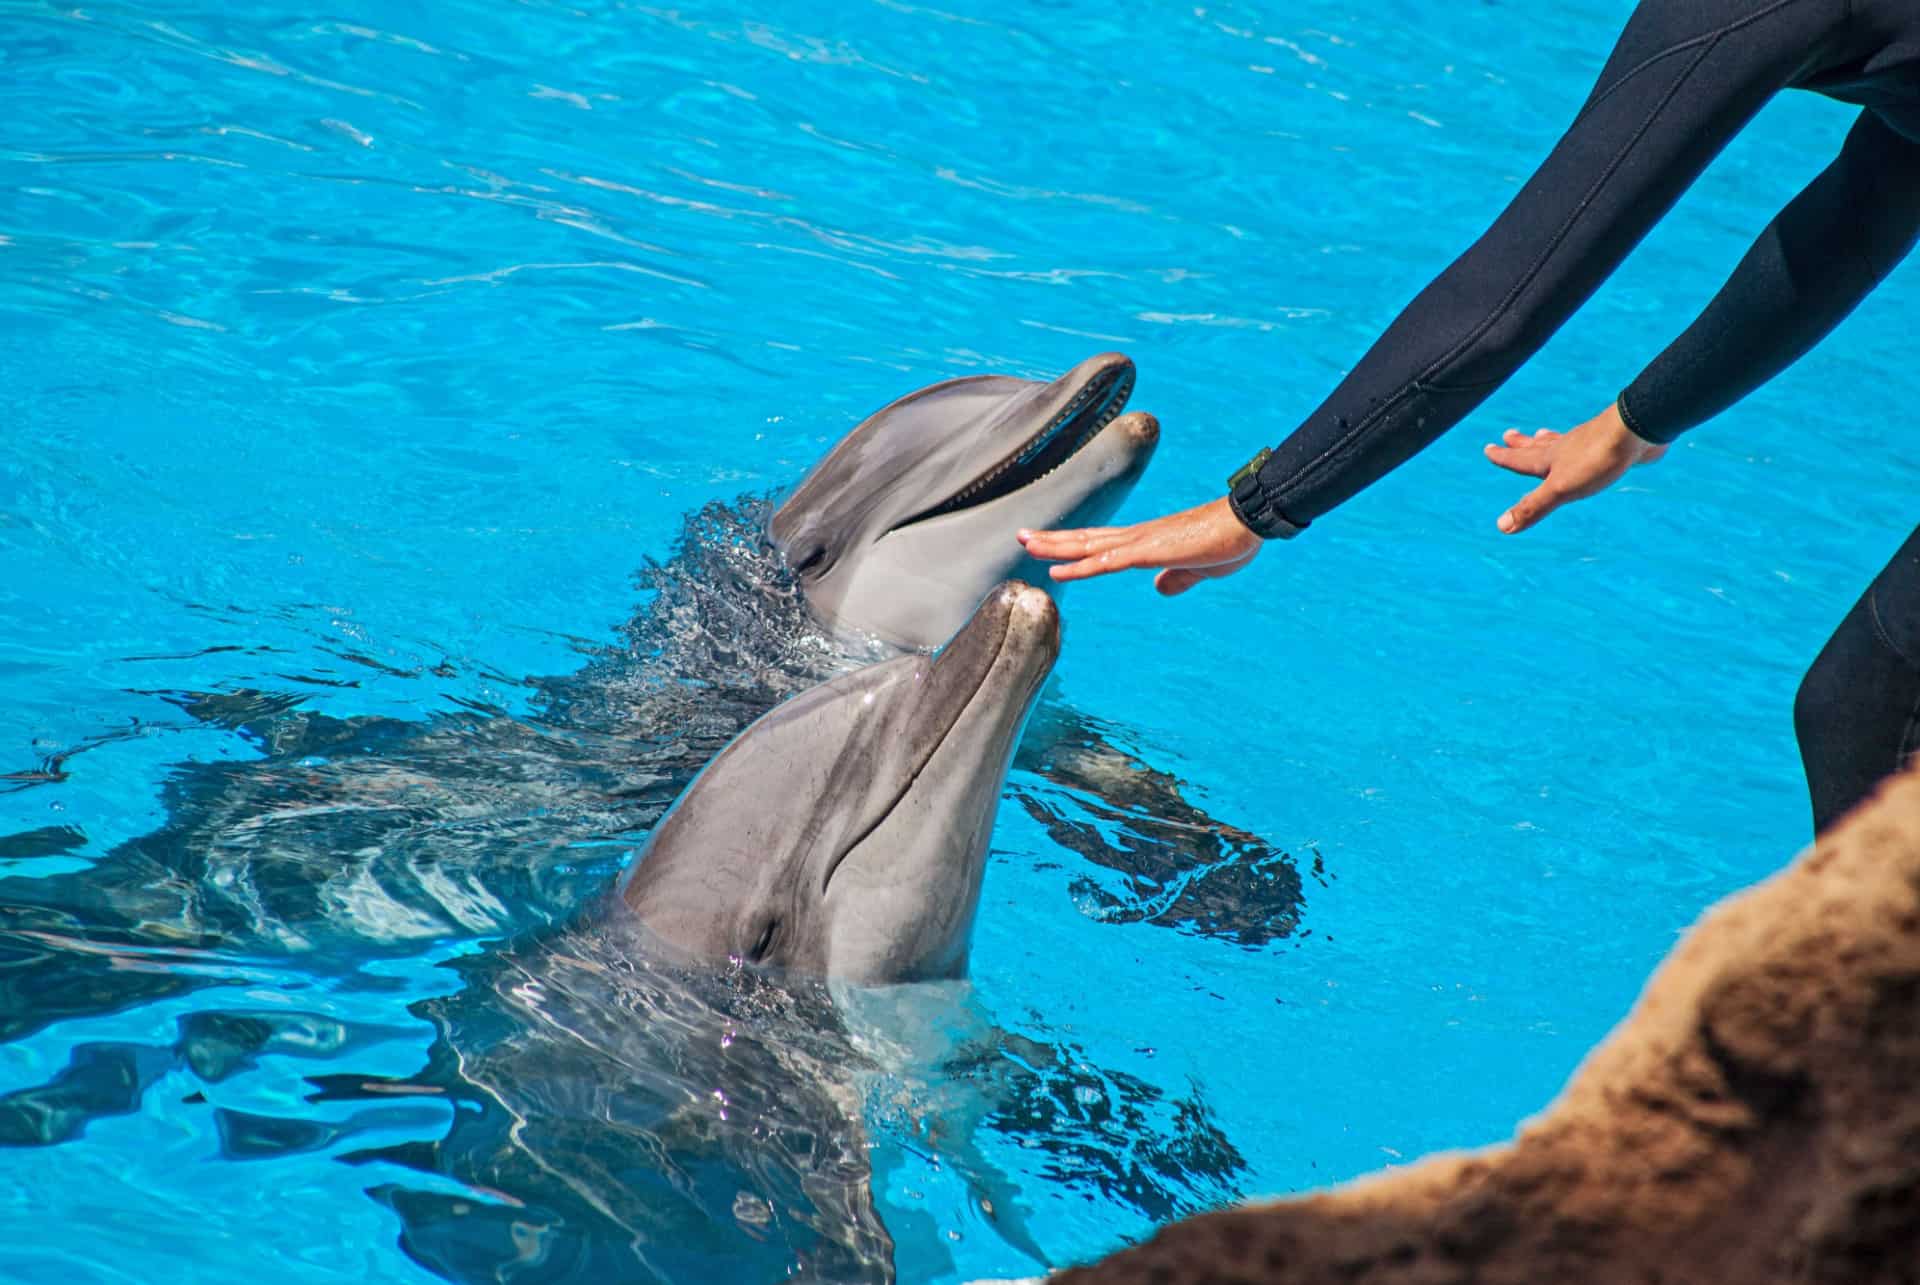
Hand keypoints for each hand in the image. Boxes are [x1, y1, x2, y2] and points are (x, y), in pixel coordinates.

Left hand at [1017, 497, 1262, 596]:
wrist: (1249, 522)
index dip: (1073, 543)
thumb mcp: (1199, 568)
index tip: (1048, 543)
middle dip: (1053, 538)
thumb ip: (1178, 578)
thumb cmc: (1229, 541)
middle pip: (1087, 538)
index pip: (1102, 542)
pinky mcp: (1151, 551)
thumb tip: (1160, 588)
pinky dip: (1079, 567)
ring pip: (1090, 546)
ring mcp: (1142, 542)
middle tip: (1020, 535)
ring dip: (1056, 547)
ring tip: (1026, 545)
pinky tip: (1057, 570)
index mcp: (1147, 541)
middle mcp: (1137, 537)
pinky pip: (1107, 562)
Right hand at [1484, 402, 1666, 532]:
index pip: (1520, 459)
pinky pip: (1590, 443)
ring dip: (1548, 440)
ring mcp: (1589, 443)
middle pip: (1538, 446)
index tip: (1489, 449)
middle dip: (1521, 444)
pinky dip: (1582, 443)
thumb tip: (1501, 526)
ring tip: (1541, 434)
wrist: (1636, 431)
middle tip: (1509, 434)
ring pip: (1562, 441)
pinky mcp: (1612, 444)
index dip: (1504, 457)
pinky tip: (1589, 442)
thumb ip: (1533, 506)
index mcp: (1550, 459)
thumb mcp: (1561, 489)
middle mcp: (1566, 448)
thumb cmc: (1597, 460)